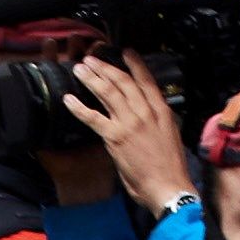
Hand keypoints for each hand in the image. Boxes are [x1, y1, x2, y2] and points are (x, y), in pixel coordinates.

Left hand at [65, 52, 197, 216]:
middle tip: (92, 59)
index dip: (136, 64)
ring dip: (92, 78)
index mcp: (161, 112)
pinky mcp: (115, 137)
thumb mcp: (170, 136)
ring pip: (107, 93)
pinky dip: (78, 107)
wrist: (168, 187)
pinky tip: (68, 99)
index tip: (126, 51)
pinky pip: (93, 117)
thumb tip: (144, 119)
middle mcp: (145, 113)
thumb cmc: (170, 168)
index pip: (146, 81)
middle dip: (105, 67)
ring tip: (80, 69)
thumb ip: (156, 122)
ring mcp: (129, 123)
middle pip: (122, 82)